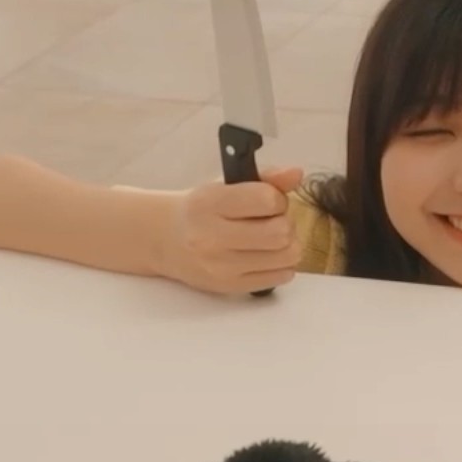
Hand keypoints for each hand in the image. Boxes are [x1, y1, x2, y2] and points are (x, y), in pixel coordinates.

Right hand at [161, 165, 305, 294]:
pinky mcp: (229, 287)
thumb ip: (265, 178)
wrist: (165, 239)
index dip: (277, 199)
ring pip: (286, 256)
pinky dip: (282, 265)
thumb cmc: (201, 209)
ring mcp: (220, 267)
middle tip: (272, 220)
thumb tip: (296, 174)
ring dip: (288, 245)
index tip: (270, 201)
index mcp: (210, 204)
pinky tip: (267, 255)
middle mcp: (211, 237)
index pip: (267, 200)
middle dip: (285, 223)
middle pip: (281, 232)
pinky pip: (280, 277)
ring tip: (271, 238)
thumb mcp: (226, 185)